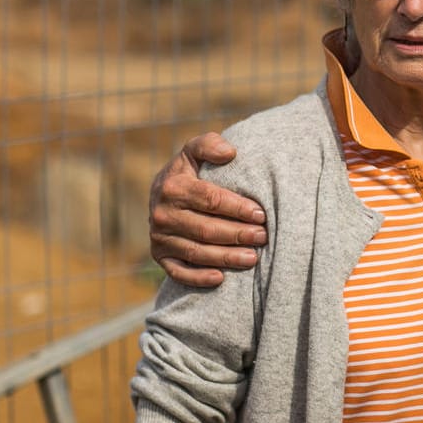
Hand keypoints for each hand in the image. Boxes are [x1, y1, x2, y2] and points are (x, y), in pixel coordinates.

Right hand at [148, 133, 267, 286]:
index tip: (261, 214)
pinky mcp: (160, 256)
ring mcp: (159, 237)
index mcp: (172, 187)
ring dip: (226, 257)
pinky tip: (221, 278)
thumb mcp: (194, 150)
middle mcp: (161, 214)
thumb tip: (230, 153)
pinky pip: (179, 272)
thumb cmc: (190, 171)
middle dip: (238, 234)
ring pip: (197, 252)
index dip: (238, 208)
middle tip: (263, 237)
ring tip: (253, 258)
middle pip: (206, 229)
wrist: (164, 194)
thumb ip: (210, 144)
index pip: (211, 200)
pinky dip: (199, 278)